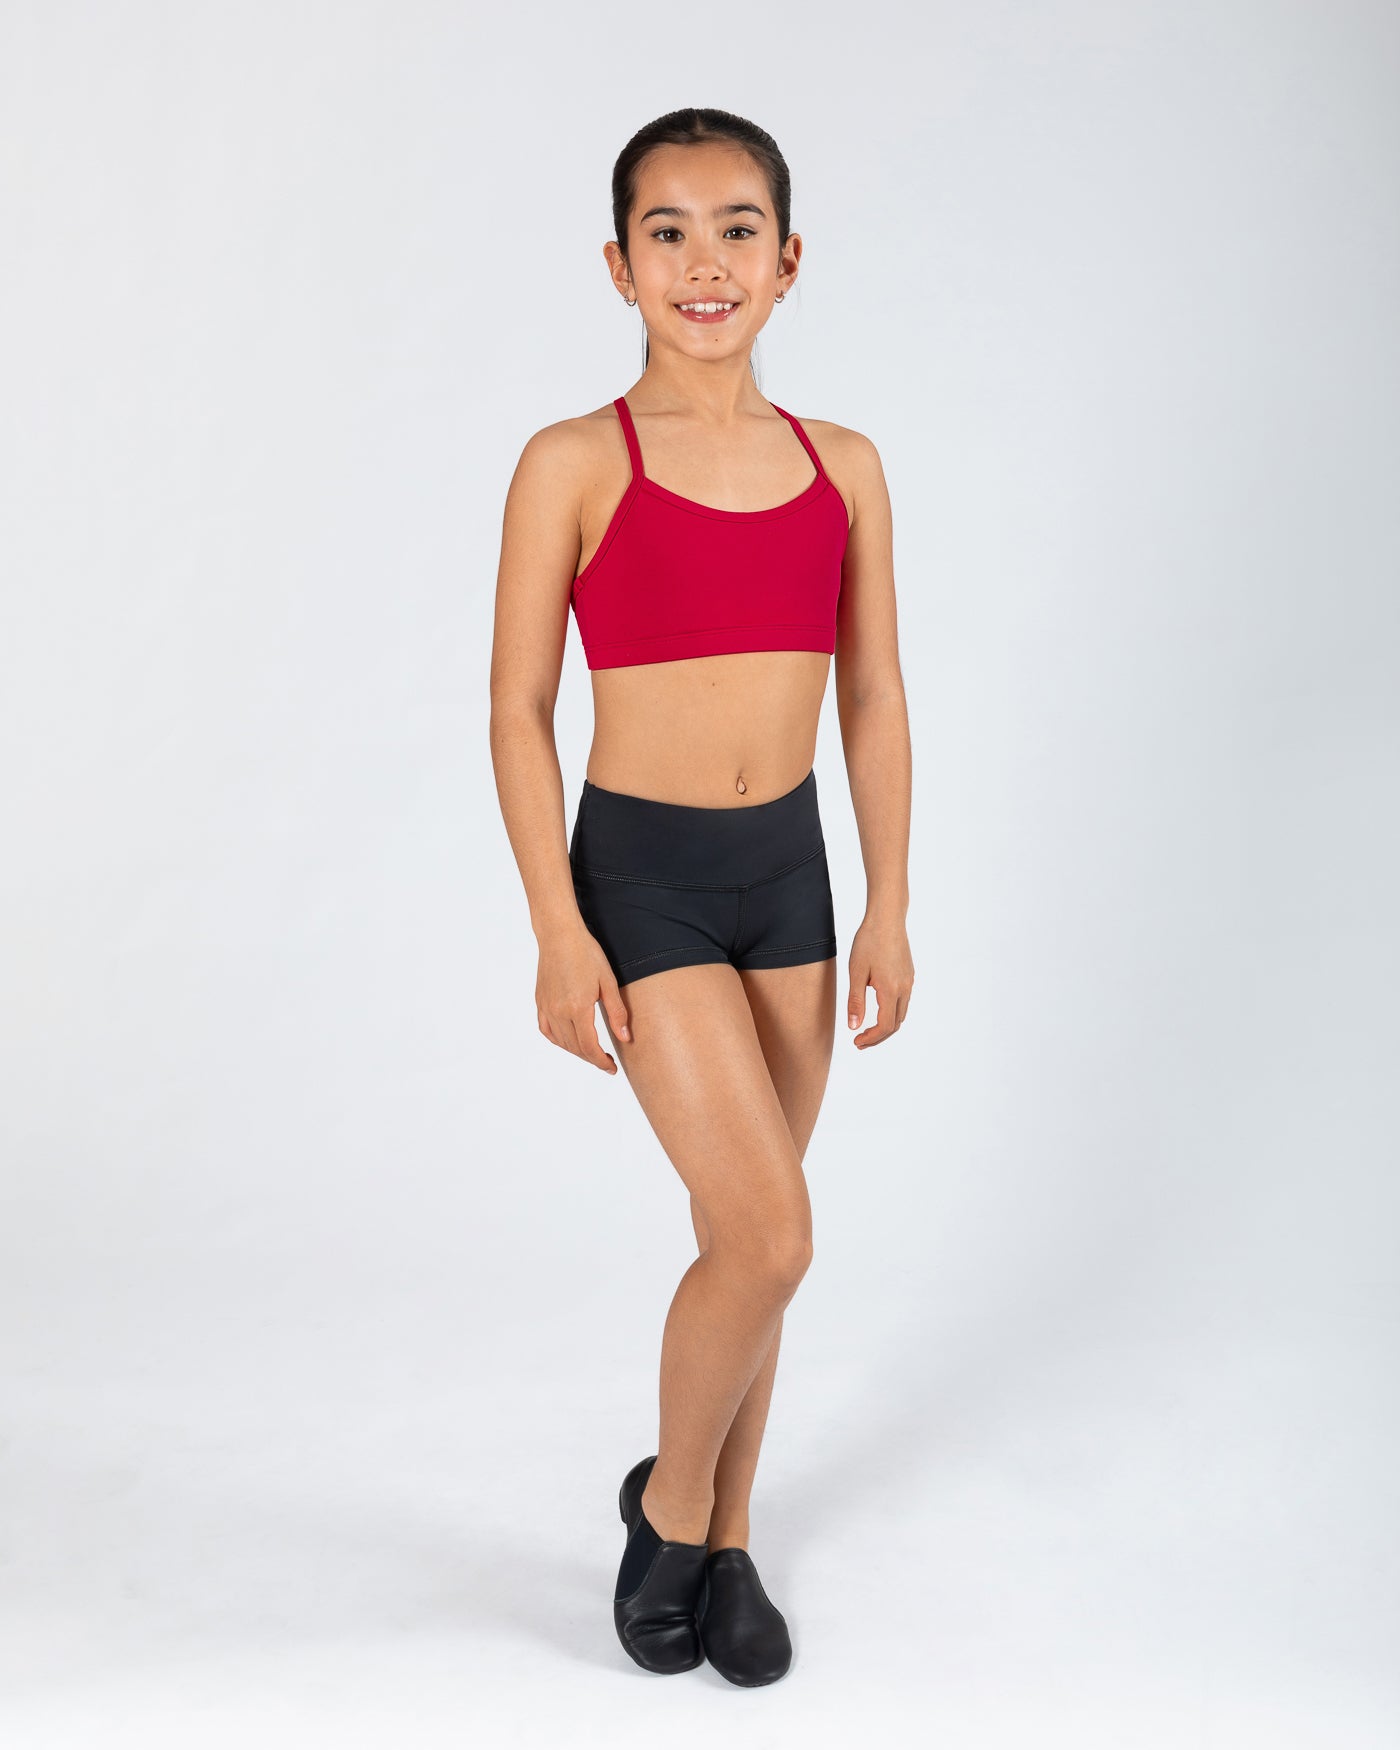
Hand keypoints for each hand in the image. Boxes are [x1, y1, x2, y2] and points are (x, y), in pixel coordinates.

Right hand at [536, 924, 631, 1073]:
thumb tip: (625, 1037)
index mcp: (577, 1008)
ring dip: (577, 1051)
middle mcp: (558, 1011)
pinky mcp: (540, 1001)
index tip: (611, 1068)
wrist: (559, 935)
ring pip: (561, 1042)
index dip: (601, 1062)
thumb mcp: (608, 982)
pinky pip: (547, 1030)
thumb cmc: (586, 953)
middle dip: (592, 1059)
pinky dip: (559, 1040)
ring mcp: (546, 1007)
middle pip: (575, 1048)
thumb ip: (617, 1013)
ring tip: (592, 1052)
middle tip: (606, 1062)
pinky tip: (569, 1041)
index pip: (589, 1047)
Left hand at [847, 913, 913, 1048]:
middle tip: (860, 1041)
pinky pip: (903, 1001)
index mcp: (891, 990)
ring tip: (867, 1029)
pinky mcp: (909, 975)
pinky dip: (891, 1012)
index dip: (871, 1039)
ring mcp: (909, 982)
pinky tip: (877, 1008)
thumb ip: (855, 1002)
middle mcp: (904, 988)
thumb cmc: (869, 942)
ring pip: (901, 1014)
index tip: (856, 1042)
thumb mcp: (856, 972)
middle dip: (878, 1036)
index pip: (885, 1026)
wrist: (887, 918)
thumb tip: (854, 1027)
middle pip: (895, 1024)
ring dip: (886, 1025)